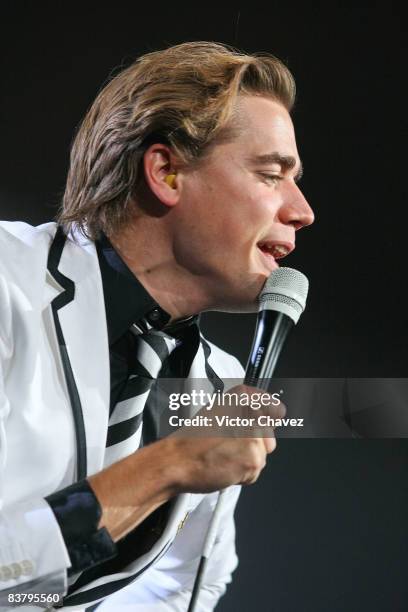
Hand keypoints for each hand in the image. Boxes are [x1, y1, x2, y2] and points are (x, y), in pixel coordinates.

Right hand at [161, 384, 284, 493]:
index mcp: (242, 395)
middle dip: (254, 444)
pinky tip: (225, 465)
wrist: (178, 460)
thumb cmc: (192, 439)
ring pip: (263, 453)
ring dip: (248, 459)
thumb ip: (245, 410)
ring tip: (225, 454)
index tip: (254, 427)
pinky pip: (256, 470)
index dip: (265, 421)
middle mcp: (252, 412)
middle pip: (270, 434)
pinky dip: (242, 473)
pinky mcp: (254, 458)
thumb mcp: (218, 410)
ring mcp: (255, 434)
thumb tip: (269, 413)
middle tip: (229, 444)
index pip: (275, 408)